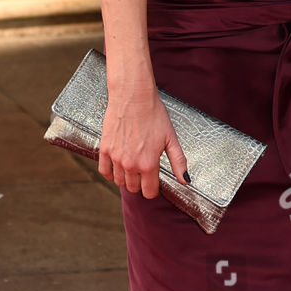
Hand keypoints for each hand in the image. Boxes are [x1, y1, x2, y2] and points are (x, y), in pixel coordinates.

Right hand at [98, 82, 188, 199]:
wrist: (134, 98)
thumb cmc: (155, 116)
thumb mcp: (171, 139)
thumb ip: (178, 162)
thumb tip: (185, 180)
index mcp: (148, 164)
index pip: (149, 192)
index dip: (153, 190)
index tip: (155, 183)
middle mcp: (130, 164)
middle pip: (133, 188)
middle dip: (141, 184)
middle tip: (146, 172)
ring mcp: (115, 158)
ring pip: (119, 181)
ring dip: (127, 178)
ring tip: (134, 167)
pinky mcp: (104, 150)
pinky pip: (104, 172)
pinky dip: (111, 173)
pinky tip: (118, 168)